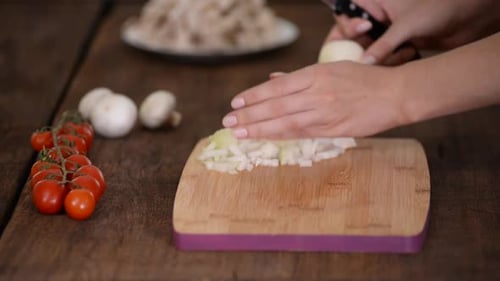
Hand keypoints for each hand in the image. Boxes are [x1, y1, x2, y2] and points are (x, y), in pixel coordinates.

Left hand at [222, 62, 406, 138]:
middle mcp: (317, 92)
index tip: (236, 102)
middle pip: (276, 105)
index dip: (255, 95)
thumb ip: (301, 77)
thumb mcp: (332, 70)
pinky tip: (265, 138)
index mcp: (316, 74)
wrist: (396, 94)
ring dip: (259, 128)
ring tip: (239, 133)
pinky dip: (281, 135)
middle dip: (249, 114)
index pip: (277, 86)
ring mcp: (325, 112)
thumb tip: (273, 79)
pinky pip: (302, 133)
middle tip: (228, 121)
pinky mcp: (334, 129)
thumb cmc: (364, 80)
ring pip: (285, 121)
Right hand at [326, 0, 499, 64]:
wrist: (464, 19)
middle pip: (350, 39)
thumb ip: (383, 45)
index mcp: (371, 3)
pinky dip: (391, 62)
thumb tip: (364, 63)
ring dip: (382, 58)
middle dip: (364, 50)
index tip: (362, 29)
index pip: (343, 17)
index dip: (346, 28)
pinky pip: (381, 60)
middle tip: (375, 56)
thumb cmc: (436, 9)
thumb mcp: (406, 26)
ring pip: (366, 52)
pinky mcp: (391, 47)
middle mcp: (373, 18)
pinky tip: (410, 54)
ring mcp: (381, 33)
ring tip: (404, 52)